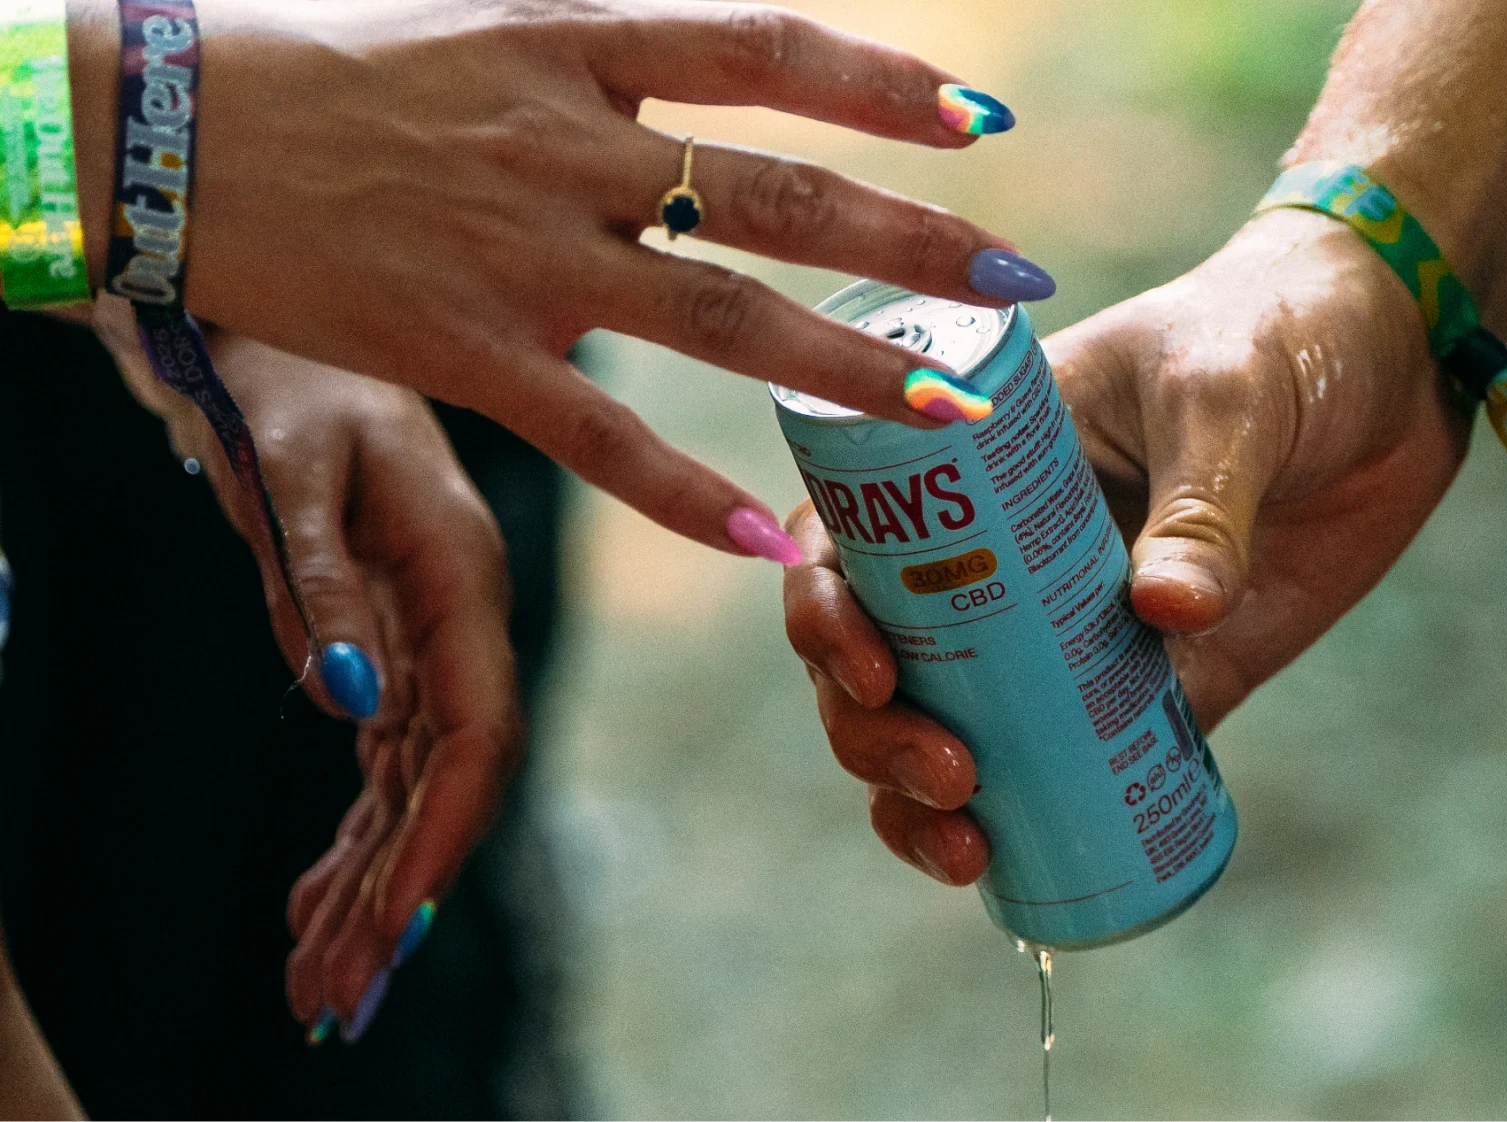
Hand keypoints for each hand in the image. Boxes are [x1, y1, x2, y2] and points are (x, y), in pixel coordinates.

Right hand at [64, 0, 1047, 560]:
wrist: (158, 131)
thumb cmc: (328, 61)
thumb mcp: (482, 14)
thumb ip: (610, 51)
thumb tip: (725, 69)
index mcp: (569, 38)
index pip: (762, 50)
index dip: (883, 83)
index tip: (985, 121)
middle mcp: (561, 144)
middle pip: (776, 196)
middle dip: (912, 241)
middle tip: (1016, 281)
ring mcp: (517, 255)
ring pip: (718, 321)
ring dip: (848, 372)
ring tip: (955, 414)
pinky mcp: (464, 353)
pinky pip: (598, 439)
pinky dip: (687, 494)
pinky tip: (768, 540)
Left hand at [106, 316, 519, 1040]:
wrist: (280, 323)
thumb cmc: (287, 378)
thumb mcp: (287, 470)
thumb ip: (323, 589)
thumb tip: (351, 711)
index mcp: (459, 576)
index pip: (475, 733)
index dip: (441, 833)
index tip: (395, 923)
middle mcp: (457, 617)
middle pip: (447, 780)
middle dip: (396, 890)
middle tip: (335, 993)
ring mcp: (428, 633)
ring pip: (412, 782)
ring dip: (369, 879)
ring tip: (316, 975)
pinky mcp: (389, 641)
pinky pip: (380, 757)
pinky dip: (350, 830)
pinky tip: (313, 894)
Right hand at [783, 209, 1472, 883]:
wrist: (1396, 366)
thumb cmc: (1280, 330)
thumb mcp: (1227, 394)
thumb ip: (1202, 500)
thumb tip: (1164, 617)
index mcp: (970, 458)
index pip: (852, 536)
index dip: (825, 610)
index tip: (869, 667)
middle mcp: (996, 551)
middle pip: (885, 654)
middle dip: (874, 732)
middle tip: (947, 776)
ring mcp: (1069, 625)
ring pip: (959, 722)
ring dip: (923, 798)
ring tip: (968, 849)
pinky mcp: (1157, 682)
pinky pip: (1074, 764)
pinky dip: (1035, 821)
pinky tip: (1018, 871)